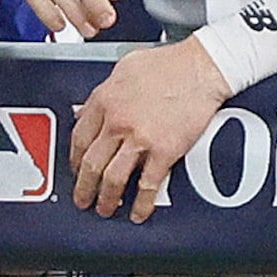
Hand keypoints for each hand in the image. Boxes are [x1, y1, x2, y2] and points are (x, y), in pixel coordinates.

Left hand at [70, 36, 231, 221]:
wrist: (202, 67)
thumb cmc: (169, 63)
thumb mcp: (124, 67)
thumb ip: (104, 91)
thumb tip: (88, 110)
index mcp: (105, 100)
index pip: (78, 138)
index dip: (74, 159)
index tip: (76, 169)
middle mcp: (117, 121)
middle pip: (90, 164)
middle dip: (84, 187)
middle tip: (82, 198)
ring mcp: (139, 138)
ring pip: (112, 179)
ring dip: (106, 199)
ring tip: (105, 209)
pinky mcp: (164, 151)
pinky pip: (147, 185)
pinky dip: (141, 204)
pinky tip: (138, 212)